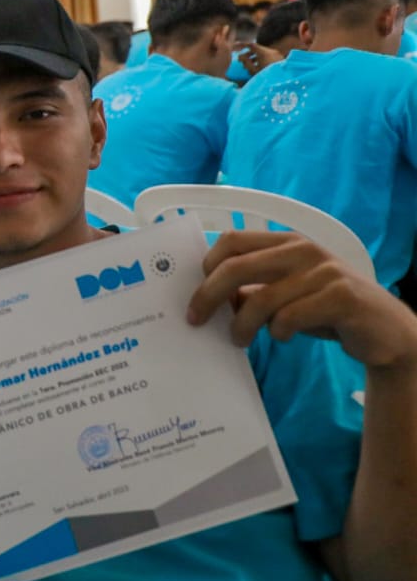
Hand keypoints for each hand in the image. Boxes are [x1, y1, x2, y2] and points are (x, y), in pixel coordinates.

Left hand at [187, 232, 416, 369]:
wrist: (385, 331)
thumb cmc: (326, 311)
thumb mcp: (286, 295)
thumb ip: (252, 290)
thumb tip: (206, 300)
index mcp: (287, 243)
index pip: (232, 241)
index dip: (207, 267)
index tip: (194, 294)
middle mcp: (304, 250)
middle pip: (235, 266)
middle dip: (208, 296)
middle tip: (196, 320)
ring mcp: (324, 272)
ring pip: (259, 298)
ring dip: (241, 325)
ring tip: (239, 339)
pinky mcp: (341, 298)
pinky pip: (290, 317)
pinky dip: (277, 332)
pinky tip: (282, 338)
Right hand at [237, 42, 283, 74]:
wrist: (284, 80)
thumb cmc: (267, 76)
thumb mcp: (254, 70)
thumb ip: (246, 63)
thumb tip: (240, 56)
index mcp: (263, 53)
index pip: (251, 45)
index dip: (242, 45)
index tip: (236, 47)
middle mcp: (270, 51)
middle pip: (256, 49)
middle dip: (248, 54)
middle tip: (242, 61)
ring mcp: (276, 54)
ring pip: (262, 53)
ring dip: (254, 58)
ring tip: (249, 67)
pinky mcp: (279, 58)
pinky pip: (268, 56)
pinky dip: (261, 59)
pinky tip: (259, 68)